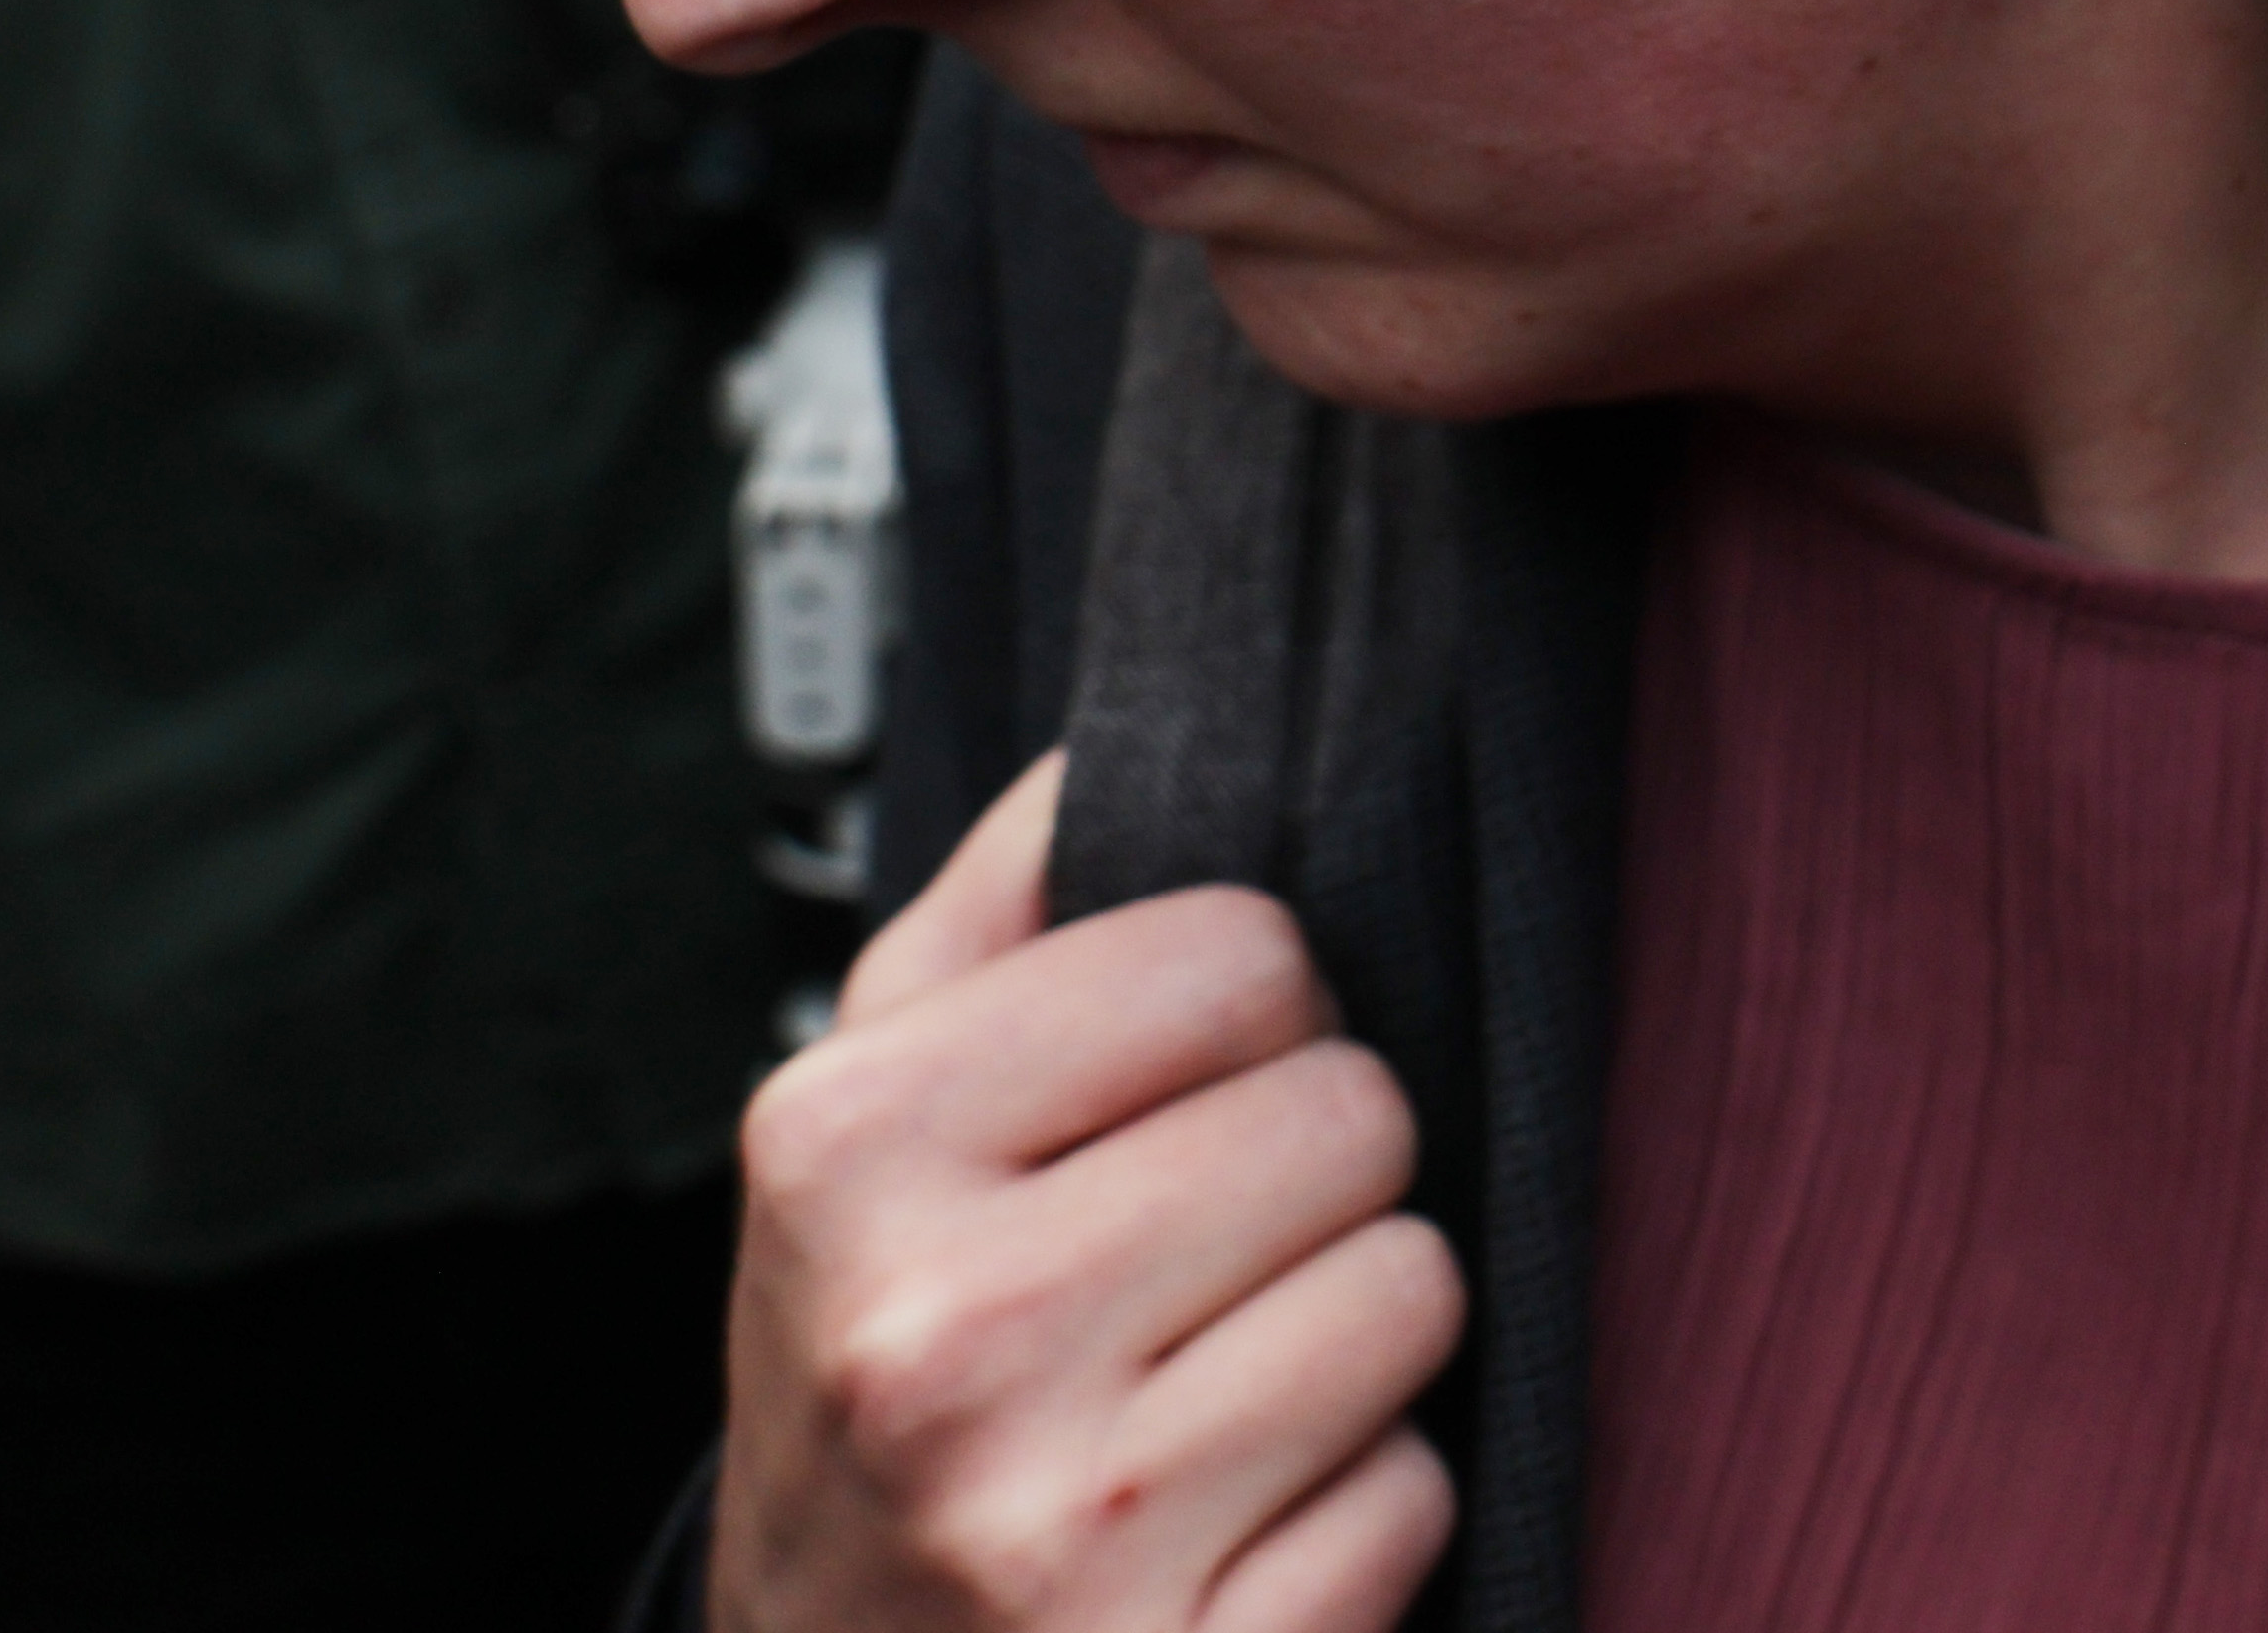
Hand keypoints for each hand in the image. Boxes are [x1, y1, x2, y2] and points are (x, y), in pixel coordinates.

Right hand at [715, 756, 1464, 1632]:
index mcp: (850, 1148)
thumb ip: (997, 911)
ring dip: (1353, 1338)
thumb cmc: (873, 1371)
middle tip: (1208, 1251)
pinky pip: (1416, 1497)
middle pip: (1352, 1113)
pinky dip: (1359, 1510)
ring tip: (1222, 1382)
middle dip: (1313, 1172)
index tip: (1174, 1094)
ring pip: (1414, 1295)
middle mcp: (940, 1338)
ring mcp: (1061, 1529)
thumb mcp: (863, 1127)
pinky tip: (1238, 1526)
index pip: (1242, 952)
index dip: (1245, 1013)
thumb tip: (1134, 738)